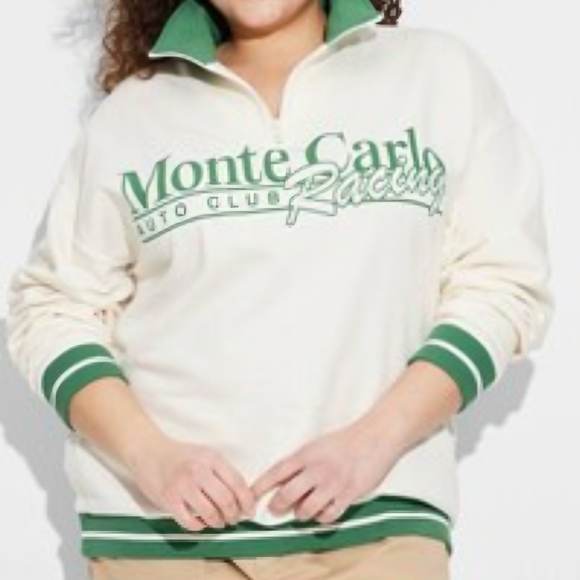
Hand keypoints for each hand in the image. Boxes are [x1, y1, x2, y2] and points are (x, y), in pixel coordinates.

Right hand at [127, 437, 255, 530]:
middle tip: (234, 519)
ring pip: (210, 513)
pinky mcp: (169, 499)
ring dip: (218, 522)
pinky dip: (200, 526)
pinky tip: (201, 523)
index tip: (250, 511)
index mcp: (211, 458)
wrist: (149, 452)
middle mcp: (198, 471)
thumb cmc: (181, 456)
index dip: (247, 501)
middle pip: (226, 500)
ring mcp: (182, 486)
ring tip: (219, 522)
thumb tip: (242, 496)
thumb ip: (222, 472)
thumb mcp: (206, 455)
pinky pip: (190, 522)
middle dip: (234, 515)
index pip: (237, 483)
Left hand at [251, 420, 399, 524]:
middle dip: (277, 506)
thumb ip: (301, 463)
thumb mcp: (318, 446)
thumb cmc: (345, 441)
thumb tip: (282, 482)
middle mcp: (317, 469)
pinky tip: (323, 511)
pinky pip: (328, 516)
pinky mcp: (348, 494)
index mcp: (307, 454)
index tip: (249, 496)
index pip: (277, 472)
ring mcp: (332, 483)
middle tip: (275, 509)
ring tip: (303, 509)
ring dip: (301, 514)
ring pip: (305, 510)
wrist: (375, 437)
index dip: (261, 485)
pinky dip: (322, 518)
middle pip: (286, 495)